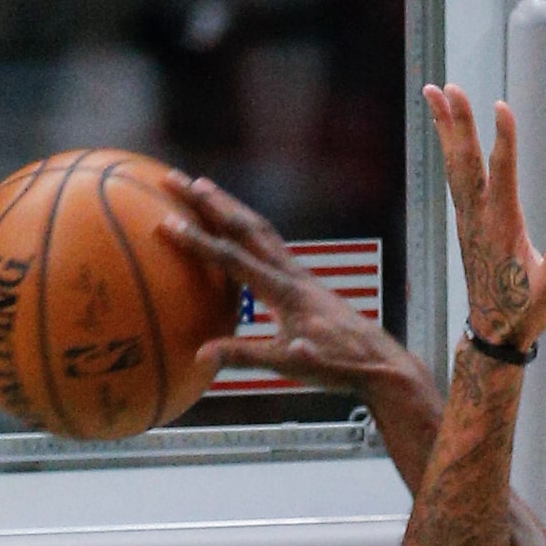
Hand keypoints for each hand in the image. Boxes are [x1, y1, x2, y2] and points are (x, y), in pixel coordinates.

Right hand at [162, 174, 415, 394]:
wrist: (378, 359)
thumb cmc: (336, 365)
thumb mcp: (289, 366)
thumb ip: (246, 358)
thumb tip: (202, 356)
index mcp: (284, 291)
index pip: (234, 259)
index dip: (199, 241)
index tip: (167, 222)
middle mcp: (291, 272)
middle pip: (245, 226)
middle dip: (208, 201)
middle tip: (176, 179)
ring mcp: (298, 272)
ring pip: (258, 227)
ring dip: (228, 205)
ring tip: (199, 187)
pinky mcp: (302, 278)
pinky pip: (267, 242)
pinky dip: (244, 225)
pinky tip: (233, 228)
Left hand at [423, 86, 545, 354]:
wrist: (493, 334)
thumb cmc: (526, 312)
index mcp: (502, 227)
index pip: (503, 174)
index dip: (503, 140)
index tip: (501, 108)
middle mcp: (480, 217)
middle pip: (467, 161)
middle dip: (458, 122)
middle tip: (447, 86)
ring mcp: (470, 218)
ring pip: (455, 164)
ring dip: (446, 126)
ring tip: (434, 90)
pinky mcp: (468, 221)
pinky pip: (456, 176)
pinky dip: (450, 148)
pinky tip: (447, 130)